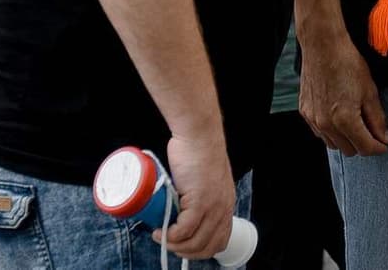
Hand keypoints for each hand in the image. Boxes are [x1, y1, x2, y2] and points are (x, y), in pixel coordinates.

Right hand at [158, 130, 234, 260]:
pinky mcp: (200, 202)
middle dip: (185, 252)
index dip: (201, 250)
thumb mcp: (205, 180)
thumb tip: (181, 211)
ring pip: (195, 243)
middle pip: (207, 247)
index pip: (220, 240)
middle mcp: (222, 209)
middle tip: (169, 243)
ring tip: (161, 235)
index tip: (183, 245)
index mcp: (226, 204)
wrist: (198, 134)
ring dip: (175, 245)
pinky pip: (184, 230)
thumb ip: (201, 196)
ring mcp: (212, 207)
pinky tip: (161, 230)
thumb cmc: (198, 151)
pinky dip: (171, 235)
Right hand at [298, 30, 387, 156]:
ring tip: (355, 123)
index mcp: (345, 119)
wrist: (322, 45)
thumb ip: (377, 118)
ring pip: (333, 144)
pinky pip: (320, 133)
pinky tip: (339, 117)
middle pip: (349, 150)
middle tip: (371, 130)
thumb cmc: (347, 63)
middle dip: (363, 144)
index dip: (379, 148)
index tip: (384, 144)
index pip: (365, 148)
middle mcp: (326, 124)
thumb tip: (384, 138)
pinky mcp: (305, 112)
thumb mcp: (369, 91)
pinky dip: (331, 131)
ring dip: (346, 140)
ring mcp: (313, 119)